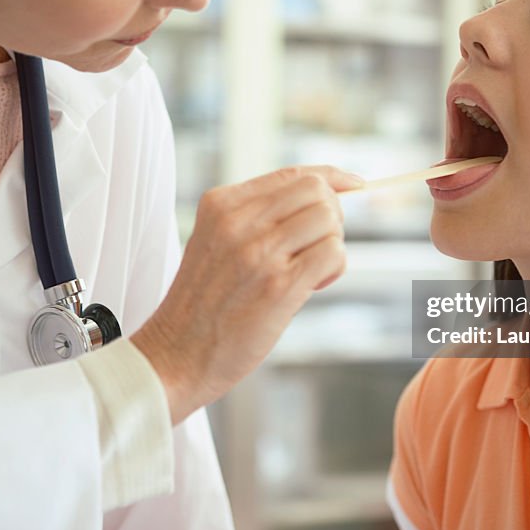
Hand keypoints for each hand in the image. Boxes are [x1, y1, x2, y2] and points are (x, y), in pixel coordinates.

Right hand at [131, 165, 362, 423]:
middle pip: (317, 191)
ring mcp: (259, 252)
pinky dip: (334, 268)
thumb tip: (321, 197)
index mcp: (221, 204)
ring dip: (332, 244)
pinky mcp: (279, 286)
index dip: (331, 177)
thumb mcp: (214, 241)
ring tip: (309, 271)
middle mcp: (239, 222)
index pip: (292, 174)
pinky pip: (333, 253)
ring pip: (328, 220)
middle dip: (331, 215)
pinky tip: (313, 286)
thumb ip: (255, 217)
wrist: (175, 355)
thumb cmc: (202, 304)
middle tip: (315, 246)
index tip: (354, 184)